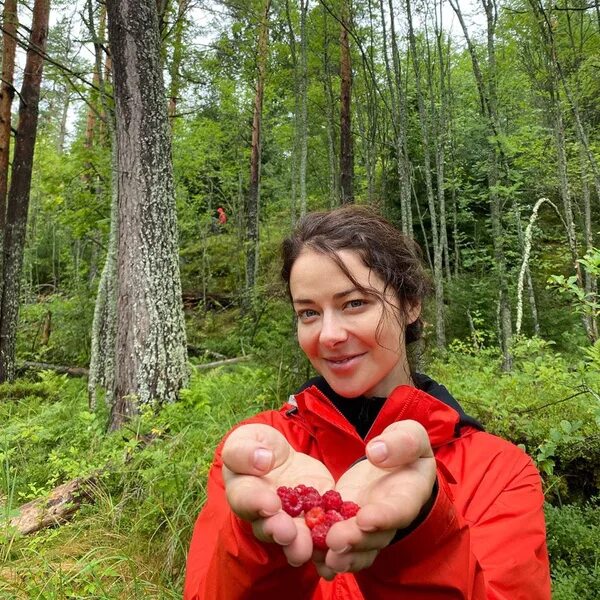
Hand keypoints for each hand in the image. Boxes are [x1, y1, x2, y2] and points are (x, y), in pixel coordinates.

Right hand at [222, 423, 334, 566]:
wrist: (282, 457)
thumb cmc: (258, 446)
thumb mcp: (248, 438)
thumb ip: (245, 449)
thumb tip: (262, 460)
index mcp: (243, 491)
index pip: (245, 499)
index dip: (256, 503)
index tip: (270, 504)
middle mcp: (264, 515)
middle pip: (268, 528)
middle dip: (278, 531)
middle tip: (287, 533)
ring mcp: (290, 521)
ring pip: (293, 539)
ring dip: (299, 545)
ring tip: (306, 548)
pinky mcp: (316, 519)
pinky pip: (321, 531)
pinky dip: (328, 537)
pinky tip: (335, 537)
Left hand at [314, 420, 436, 578]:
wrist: (394, 460)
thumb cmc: (404, 446)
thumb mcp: (410, 435)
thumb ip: (401, 442)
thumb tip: (377, 452)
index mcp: (408, 494)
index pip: (398, 509)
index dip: (384, 517)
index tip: (365, 519)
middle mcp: (388, 518)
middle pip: (374, 536)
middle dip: (355, 540)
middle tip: (335, 542)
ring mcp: (367, 526)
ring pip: (357, 548)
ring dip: (341, 555)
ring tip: (322, 558)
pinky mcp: (347, 524)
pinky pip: (341, 545)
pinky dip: (328, 554)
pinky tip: (313, 559)